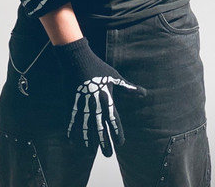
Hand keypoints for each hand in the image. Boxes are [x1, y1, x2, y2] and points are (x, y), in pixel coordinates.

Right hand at [54, 37, 145, 156]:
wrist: (77, 59)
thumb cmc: (98, 67)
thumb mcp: (115, 76)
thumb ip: (128, 88)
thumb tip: (144, 93)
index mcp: (106, 98)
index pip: (113, 119)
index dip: (117, 132)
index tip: (120, 143)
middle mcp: (94, 103)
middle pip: (100, 127)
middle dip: (103, 142)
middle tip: (108, 155)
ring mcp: (82, 104)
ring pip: (85, 127)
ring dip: (87, 141)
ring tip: (89, 153)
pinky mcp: (71, 102)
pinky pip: (71, 120)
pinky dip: (71, 130)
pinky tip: (71, 141)